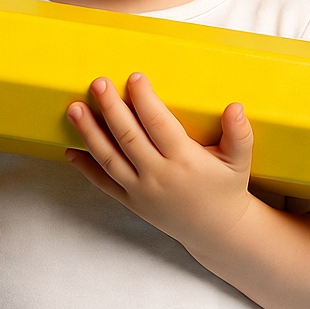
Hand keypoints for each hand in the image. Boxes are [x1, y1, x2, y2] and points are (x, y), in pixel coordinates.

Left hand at [65, 72, 254, 251]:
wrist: (216, 231)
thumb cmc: (226, 187)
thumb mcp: (240, 161)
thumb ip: (240, 133)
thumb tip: (235, 107)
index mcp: (185, 160)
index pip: (159, 125)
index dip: (145, 100)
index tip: (135, 77)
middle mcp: (159, 176)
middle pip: (128, 137)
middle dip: (111, 108)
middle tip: (97, 82)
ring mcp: (141, 191)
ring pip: (109, 158)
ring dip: (89, 132)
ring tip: (74, 108)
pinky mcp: (131, 202)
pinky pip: (104, 183)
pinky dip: (85, 167)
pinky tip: (69, 150)